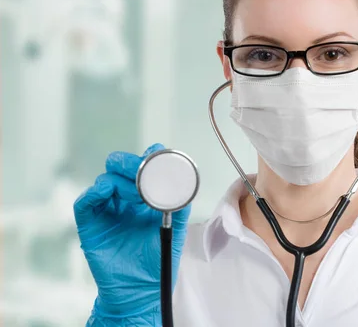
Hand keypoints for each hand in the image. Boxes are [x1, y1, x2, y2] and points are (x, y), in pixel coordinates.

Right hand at [74, 143, 191, 317]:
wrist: (141, 289)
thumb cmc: (158, 260)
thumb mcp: (176, 229)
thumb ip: (180, 206)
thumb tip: (186, 184)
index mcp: (145, 197)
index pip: (142, 168)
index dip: (148, 157)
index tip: (156, 153)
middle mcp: (124, 199)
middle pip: (119, 169)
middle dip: (129, 163)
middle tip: (140, 169)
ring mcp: (106, 210)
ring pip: (105, 181)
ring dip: (119, 180)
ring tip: (135, 194)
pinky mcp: (90, 224)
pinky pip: (85, 202)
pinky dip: (94, 192)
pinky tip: (106, 191)